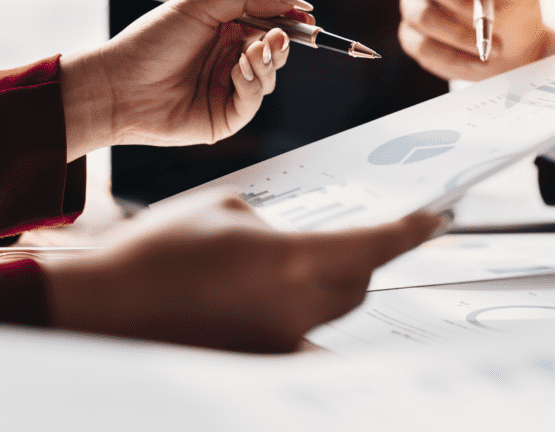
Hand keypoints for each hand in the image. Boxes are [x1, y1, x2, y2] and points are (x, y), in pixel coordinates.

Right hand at [42, 191, 441, 352]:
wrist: (101, 309)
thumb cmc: (157, 253)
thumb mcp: (226, 209)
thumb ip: (275, 222)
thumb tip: (292, 237)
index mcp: (294, 262)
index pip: (377, 245)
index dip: (414, 231)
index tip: (439, 217)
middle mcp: (297, 308)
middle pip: (363, 282)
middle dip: (375, 255)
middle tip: (382, 230)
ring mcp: (279, 342)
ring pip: (336, 309)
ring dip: (341, 282)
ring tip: (320, 257)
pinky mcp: (258, 359)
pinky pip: (304, 336)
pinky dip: (308, 314)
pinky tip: (286, 297)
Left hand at [61, 0, 315, 159]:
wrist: (119, 85)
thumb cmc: (151, 41)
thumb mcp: (201, 3)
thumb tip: (291, 2)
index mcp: (223, 30)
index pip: (267, 23)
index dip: (288, 20)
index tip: (305, 17)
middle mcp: (228, 58)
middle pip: (275, 51)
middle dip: (282, 42)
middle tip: (278, 36)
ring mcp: (228, 88)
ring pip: (270, 76)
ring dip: (267, 62)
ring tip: (249, 53)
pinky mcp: (226, 116)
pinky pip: (255, 99)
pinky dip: (253, 82)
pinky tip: (238, 71)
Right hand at [399, 0, 554, 80]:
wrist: (517, 48)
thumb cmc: (516, 7)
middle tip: (483, 17)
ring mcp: (417, 9)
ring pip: (423, 17)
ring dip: (461, 35)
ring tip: (494, 47)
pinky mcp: (415, 40)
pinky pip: (424, 47)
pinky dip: (456, 57)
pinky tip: (480, 61)